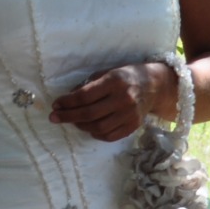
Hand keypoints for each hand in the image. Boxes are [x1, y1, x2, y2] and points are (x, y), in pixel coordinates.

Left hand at [49, 62, 173, 141]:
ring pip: (98, 127)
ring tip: (73, 121)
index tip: (56, 105)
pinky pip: (109, 136)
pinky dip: (96, 134)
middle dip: (68, 116)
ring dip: (80, 126)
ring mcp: (129, 114)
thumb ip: (89, 85)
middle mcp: (123, 99)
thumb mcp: (108, 72)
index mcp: (114, 81)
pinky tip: (89, 127)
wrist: (154, 86)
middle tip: (54, 117)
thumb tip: (68, 98)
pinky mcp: (133, 126)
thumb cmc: (126, 76)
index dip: (67, 102)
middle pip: (89, 113)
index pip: (85, 96)